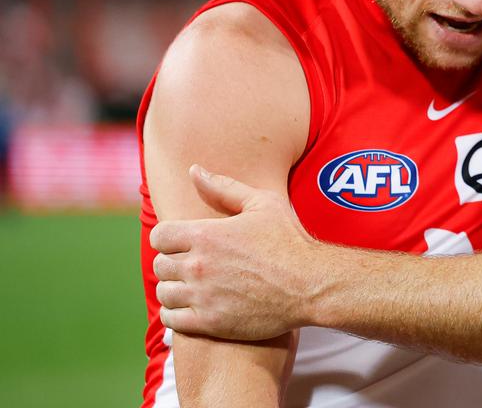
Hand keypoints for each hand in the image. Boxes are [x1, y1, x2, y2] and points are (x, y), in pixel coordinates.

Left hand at [151, 165, 323, 339]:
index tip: (184, 242)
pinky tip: (193, 306)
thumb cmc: (289, 241)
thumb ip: (224, 187)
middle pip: (160, 264)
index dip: (169, 238)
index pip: (160, 236)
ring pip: (164, 292)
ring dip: (175, 287)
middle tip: (193, 264)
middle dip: (173, 262)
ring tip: (193, 285)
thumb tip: (194, 170)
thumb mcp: (263, 204)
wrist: (310, 285)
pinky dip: (176, 313)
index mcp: (206, 235)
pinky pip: (172, 319)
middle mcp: (199, 265)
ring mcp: (203, 296)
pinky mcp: (209, 322)